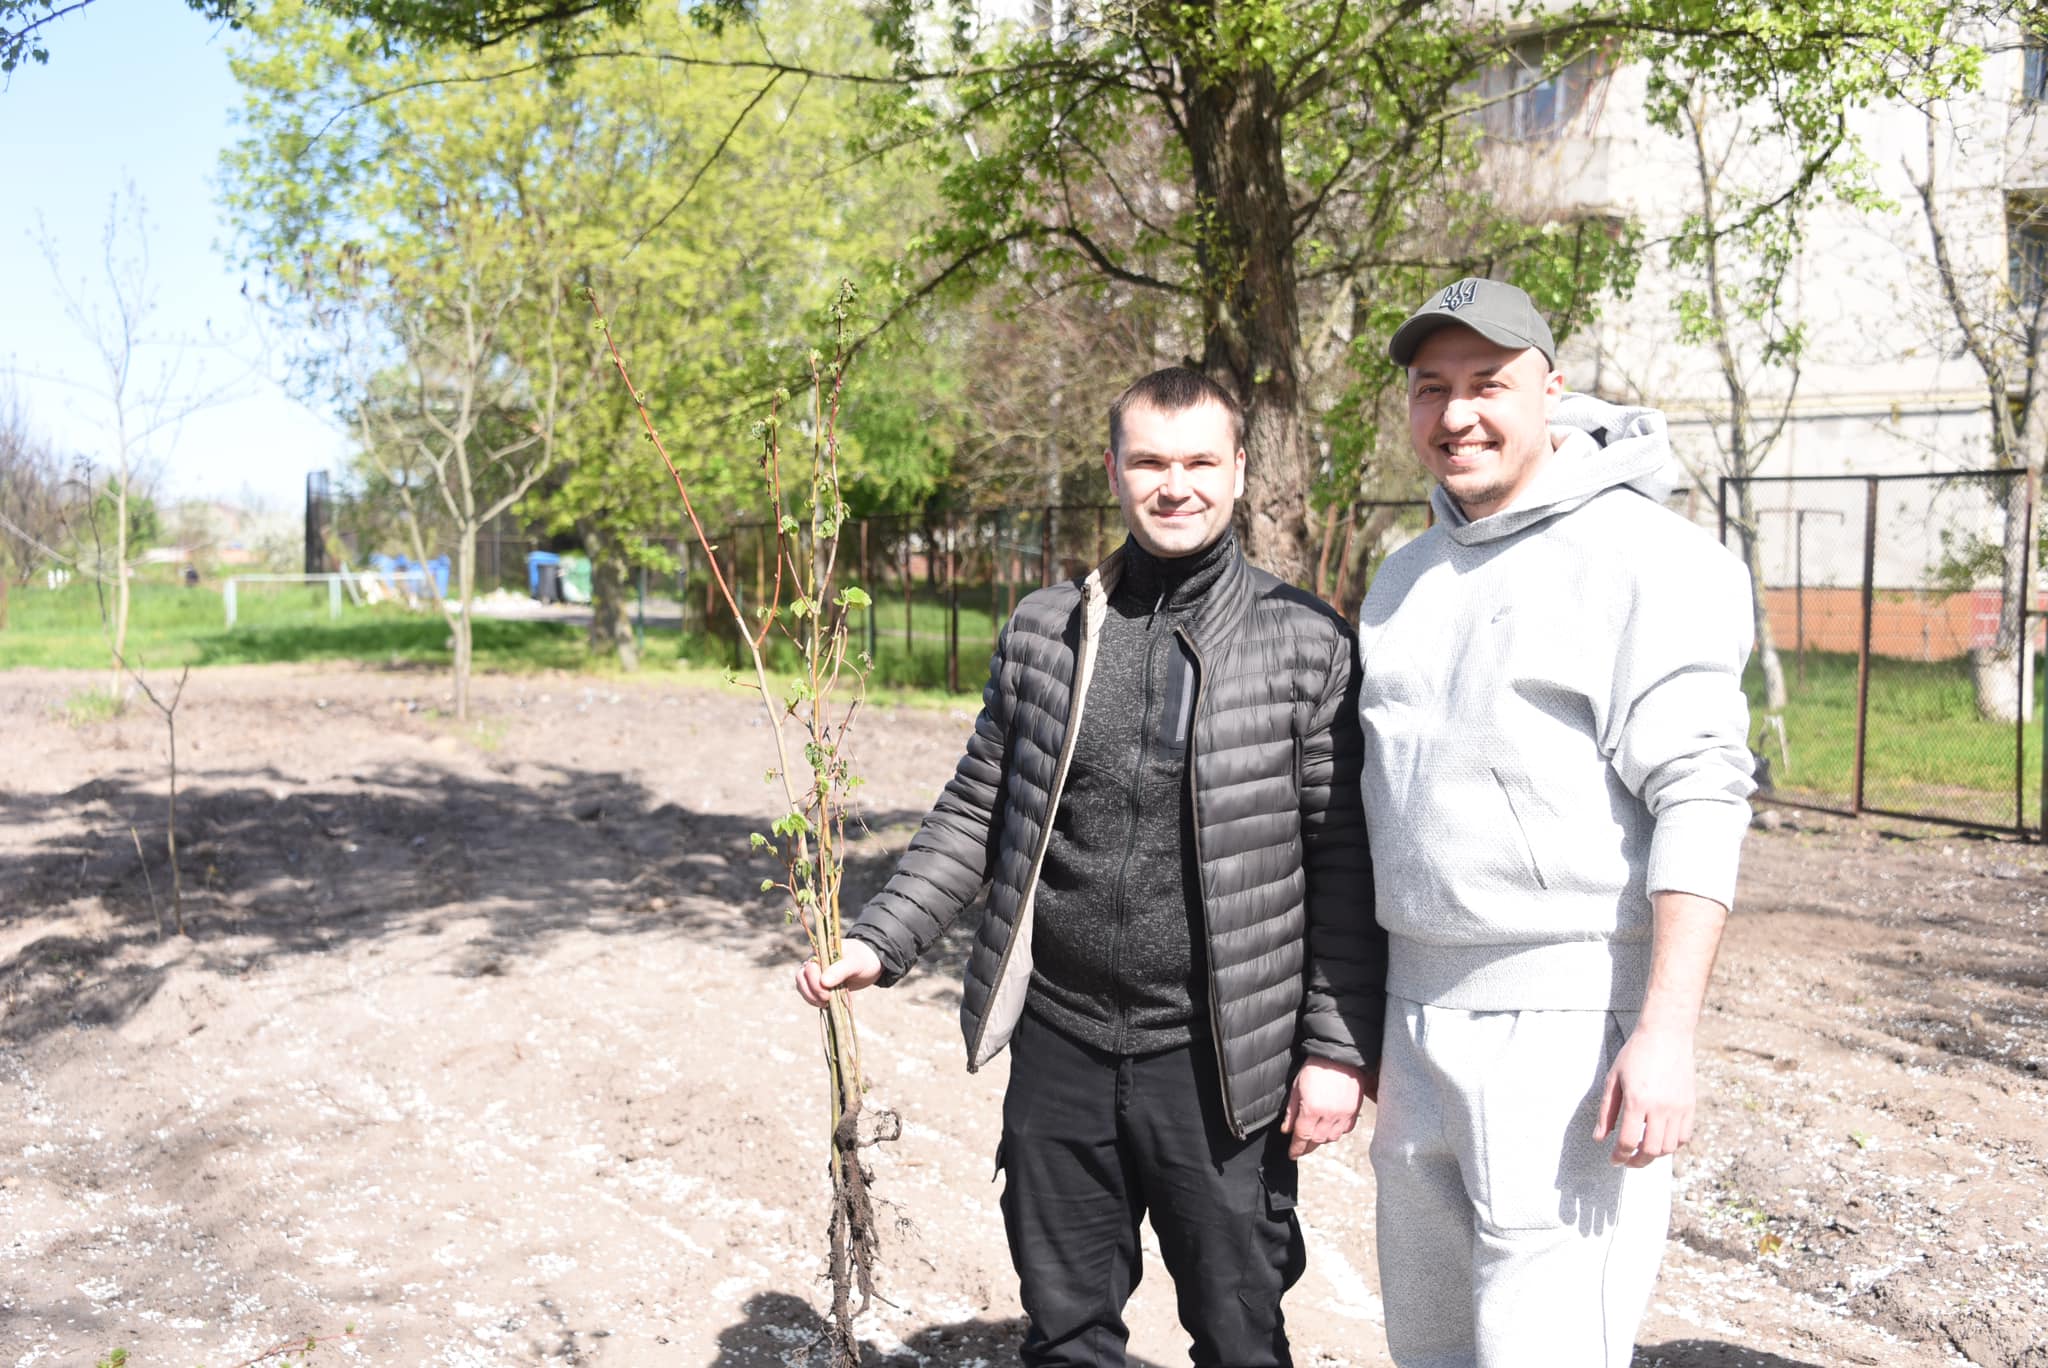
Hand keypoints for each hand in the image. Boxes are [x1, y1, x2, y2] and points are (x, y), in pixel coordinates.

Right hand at [794, 938, 882, 1008]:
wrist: (872, 963)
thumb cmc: (864, 959)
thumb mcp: (855, 962)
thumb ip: (840, 970)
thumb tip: (823, 982)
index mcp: (821, 952)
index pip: (809, 968)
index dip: (815, 983)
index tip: (827, 993)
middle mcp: (815, 962)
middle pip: (802, 978)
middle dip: (811, 992)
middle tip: (826, 1000)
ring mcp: (817, 974)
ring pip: (803, 987)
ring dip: (811, 998)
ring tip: (825, 1005)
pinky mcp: (821, 984)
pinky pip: (811, 993)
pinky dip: (815, 1000)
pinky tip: (827, 1005)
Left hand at [1281, 1057, 1366, 1158]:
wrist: (1340, 1054)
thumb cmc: (1316, 1066)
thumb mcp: (1297, 1086)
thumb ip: (1291, 1111)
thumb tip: (1287, 1130)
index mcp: (1312, 1109)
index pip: (1302, 1136)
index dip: (1296, 1148)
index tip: (1292, 1154)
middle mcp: (1329, 1115)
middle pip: (1317, 1140)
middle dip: (1307, 1146)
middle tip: (1300, 1148)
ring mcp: (1344, 1114)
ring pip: (1332, 1137)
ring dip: (1321, 1140)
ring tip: (1314, 1137)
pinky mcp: (1354, 1110)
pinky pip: (1346, 1130)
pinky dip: (1337, 1132)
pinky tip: (1330, 1129)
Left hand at [1593, 1023, 1696, 1166]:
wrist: (1666, 1034)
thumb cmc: (1636, 1054)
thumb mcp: (1613, 1079)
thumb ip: (1606, 1111)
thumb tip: (1599, 1138)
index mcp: (1637, 1100)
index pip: (1627, 1141)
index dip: (1619, 1156)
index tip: (1614, 1160)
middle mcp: (1660, 1108)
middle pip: (1650, 1150)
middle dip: (1636, 1161)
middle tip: (1627, 1160)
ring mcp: (1678, 1108)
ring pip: (1668, 1147)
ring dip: (1654, 1154)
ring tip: (1642, 1150)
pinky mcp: (1690, 1106)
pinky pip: (1684, 1137)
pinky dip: (1672, 1145)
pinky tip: (1660, 1140)